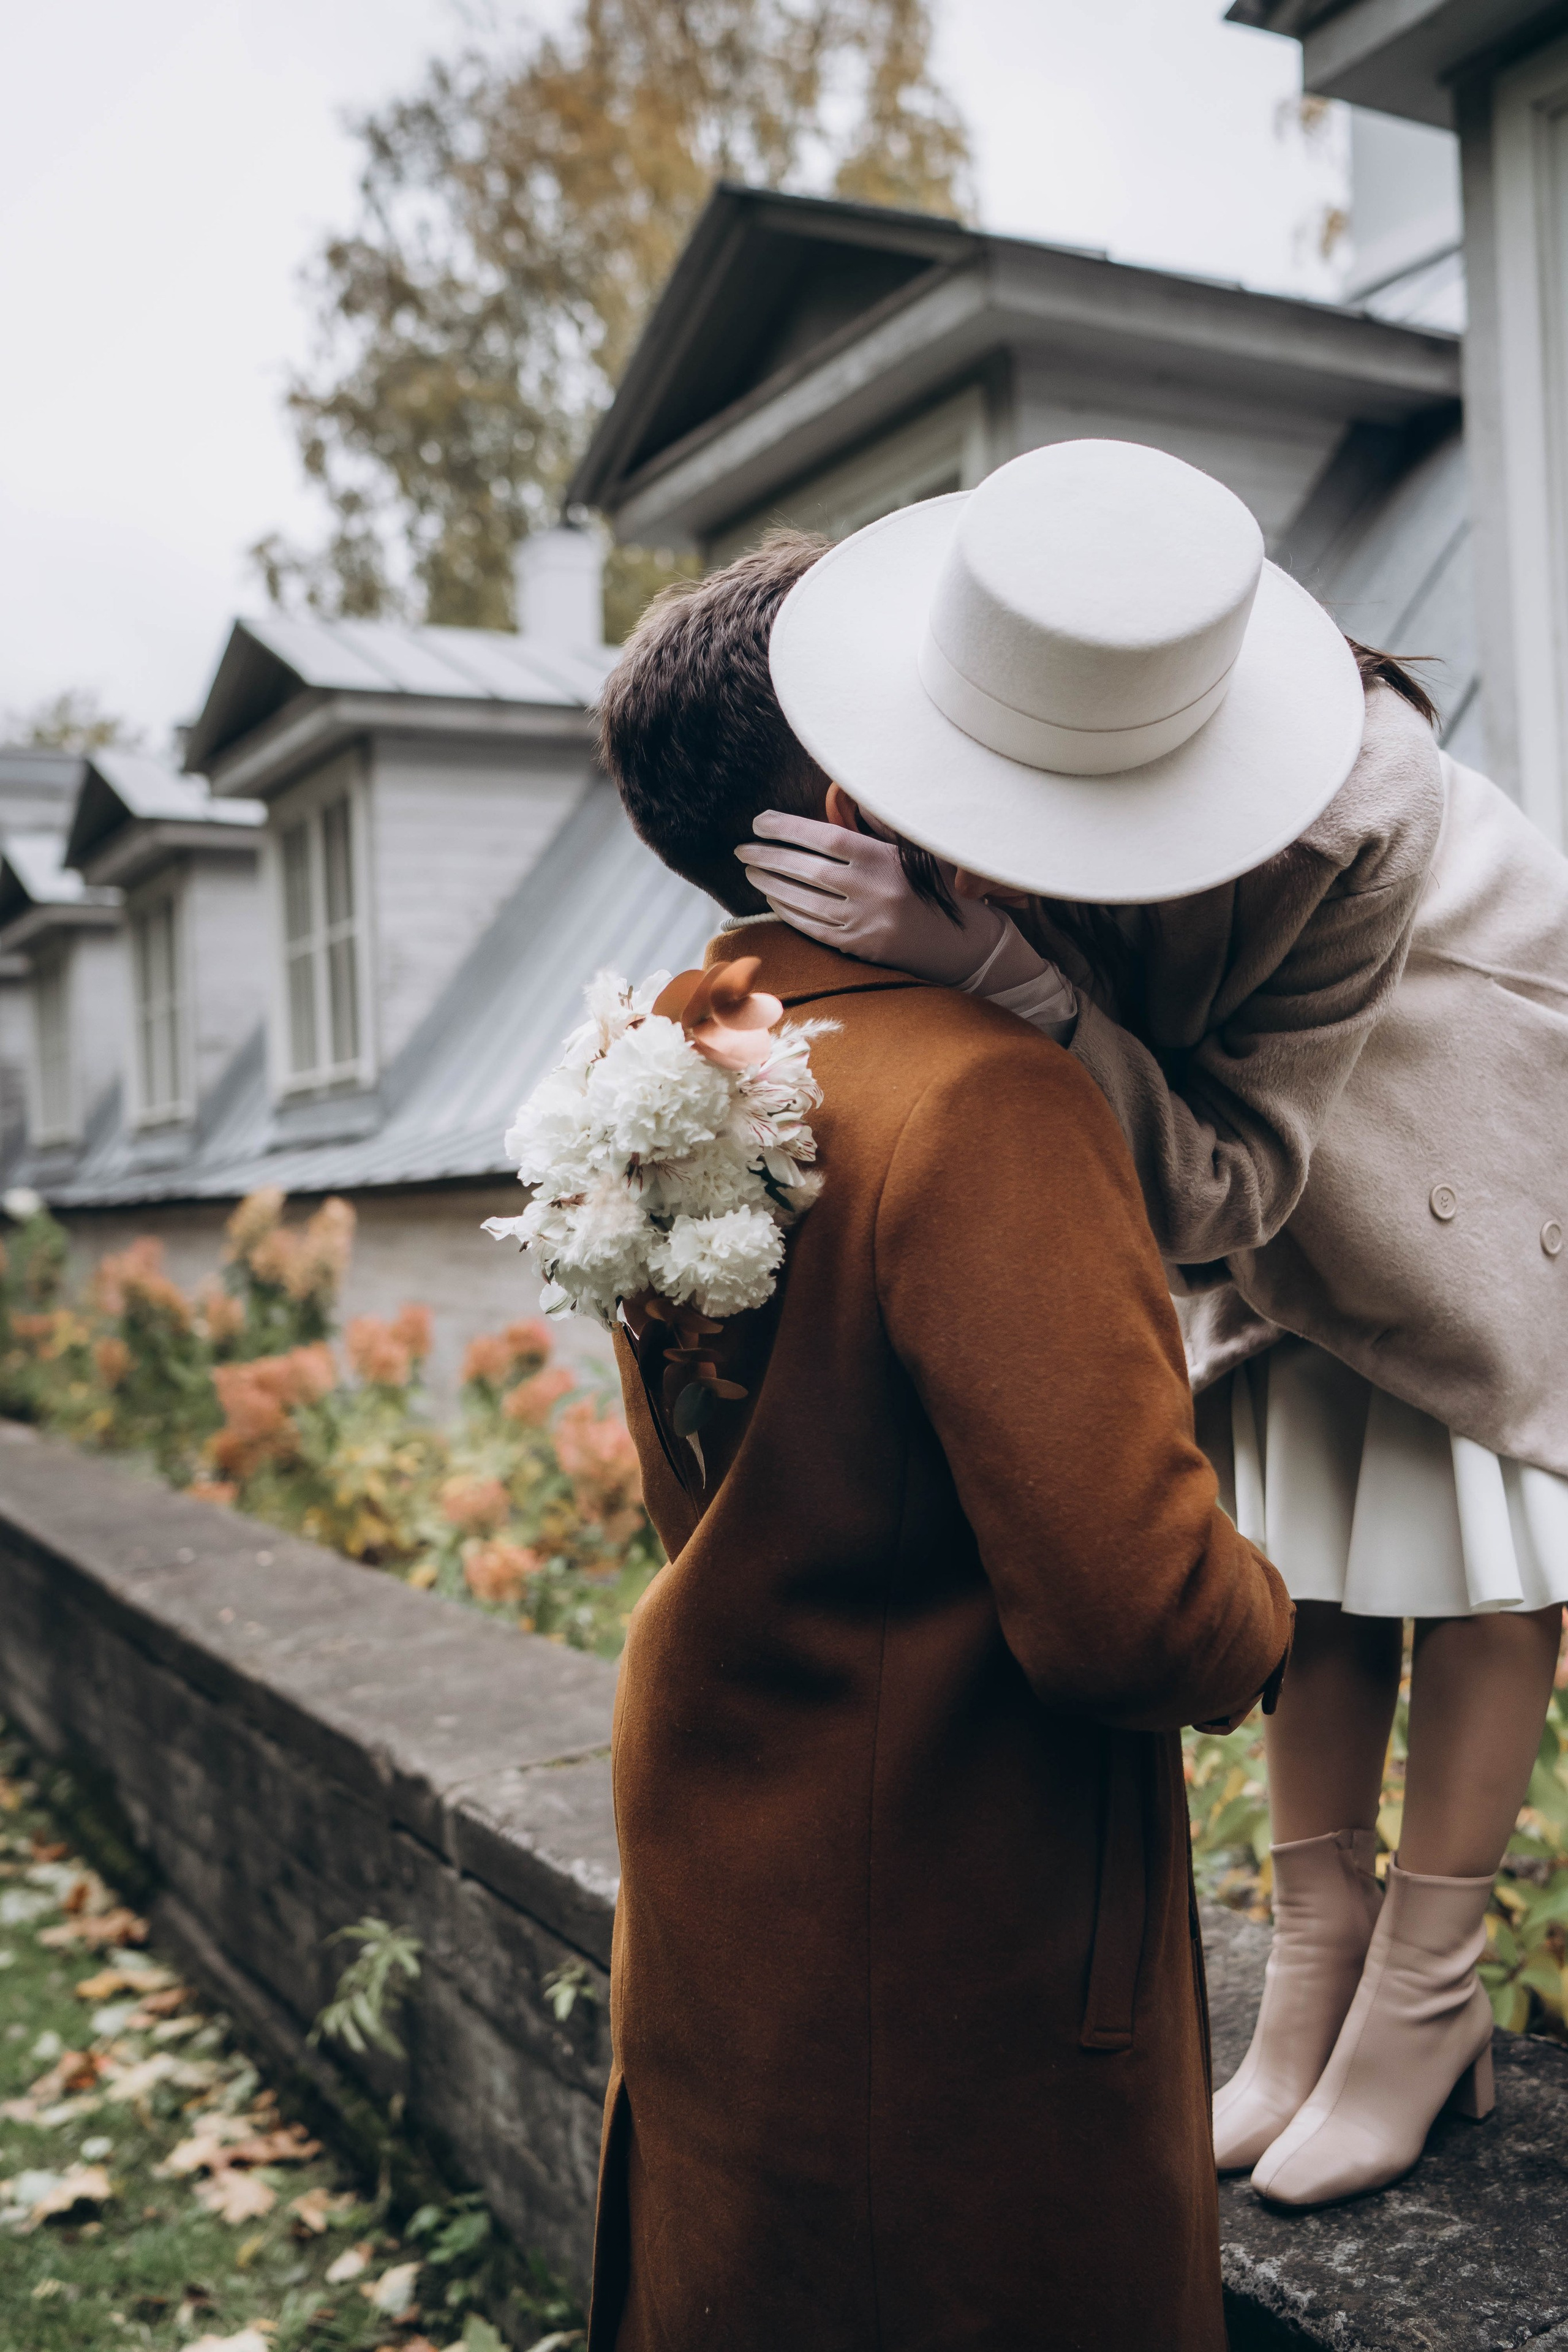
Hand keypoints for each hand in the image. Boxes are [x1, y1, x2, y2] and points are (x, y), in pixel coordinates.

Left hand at [736, 809, 1007, 985]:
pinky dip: (789, 912)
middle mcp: (873, 891)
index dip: (786, 828)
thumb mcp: (912, 850)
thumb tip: (839, 797)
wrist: (964, 942)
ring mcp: (865, 923)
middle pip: (806, 870)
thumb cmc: (936, 887)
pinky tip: (773, 899)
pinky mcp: (861, 948)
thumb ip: (877, 828)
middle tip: (742, 848)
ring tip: (750, 870)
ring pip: (804, 901)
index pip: (824, 837)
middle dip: (768, 857)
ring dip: (771, 885)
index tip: (760, 821)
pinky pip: (813, 928)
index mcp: (885, 859)